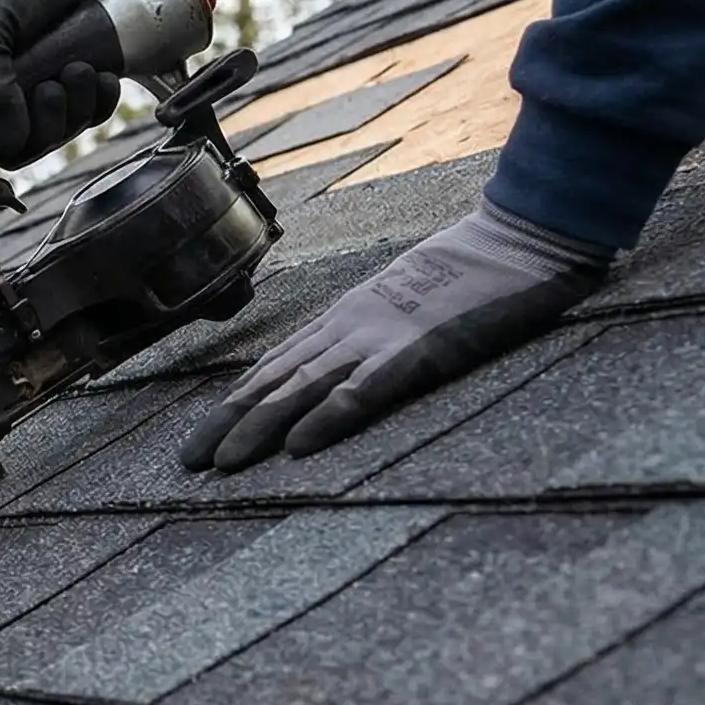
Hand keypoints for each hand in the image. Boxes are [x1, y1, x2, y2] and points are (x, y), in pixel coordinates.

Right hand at [0, 0, 123, 167]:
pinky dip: (98, 103)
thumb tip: (11, 141)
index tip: (23, 105)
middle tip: (56, 83)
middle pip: (20, 148)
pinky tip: (102, 77)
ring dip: (77, 110)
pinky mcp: (58, 83)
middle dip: (49, 122)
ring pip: (54, 135)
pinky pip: (82, 117)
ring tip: (81, 69)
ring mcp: (22, 92)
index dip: (4, 138)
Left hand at [180, 205, 610, 471]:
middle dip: (226, 422)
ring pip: (301, 388)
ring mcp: (378, 338)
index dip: (234, 401)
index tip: (202, 434)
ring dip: (257, 428)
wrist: (516, 239)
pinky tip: (297, 448)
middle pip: (273, 380)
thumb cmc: (471, 275)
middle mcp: (348, 328)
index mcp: (346, 319)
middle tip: (188, 462)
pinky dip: (325, 419)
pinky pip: (361, 390)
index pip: (275, 365)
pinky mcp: (416, 351)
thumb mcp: (410, 305)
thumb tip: (353, 369)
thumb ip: (379, 336)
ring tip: (221, 464)